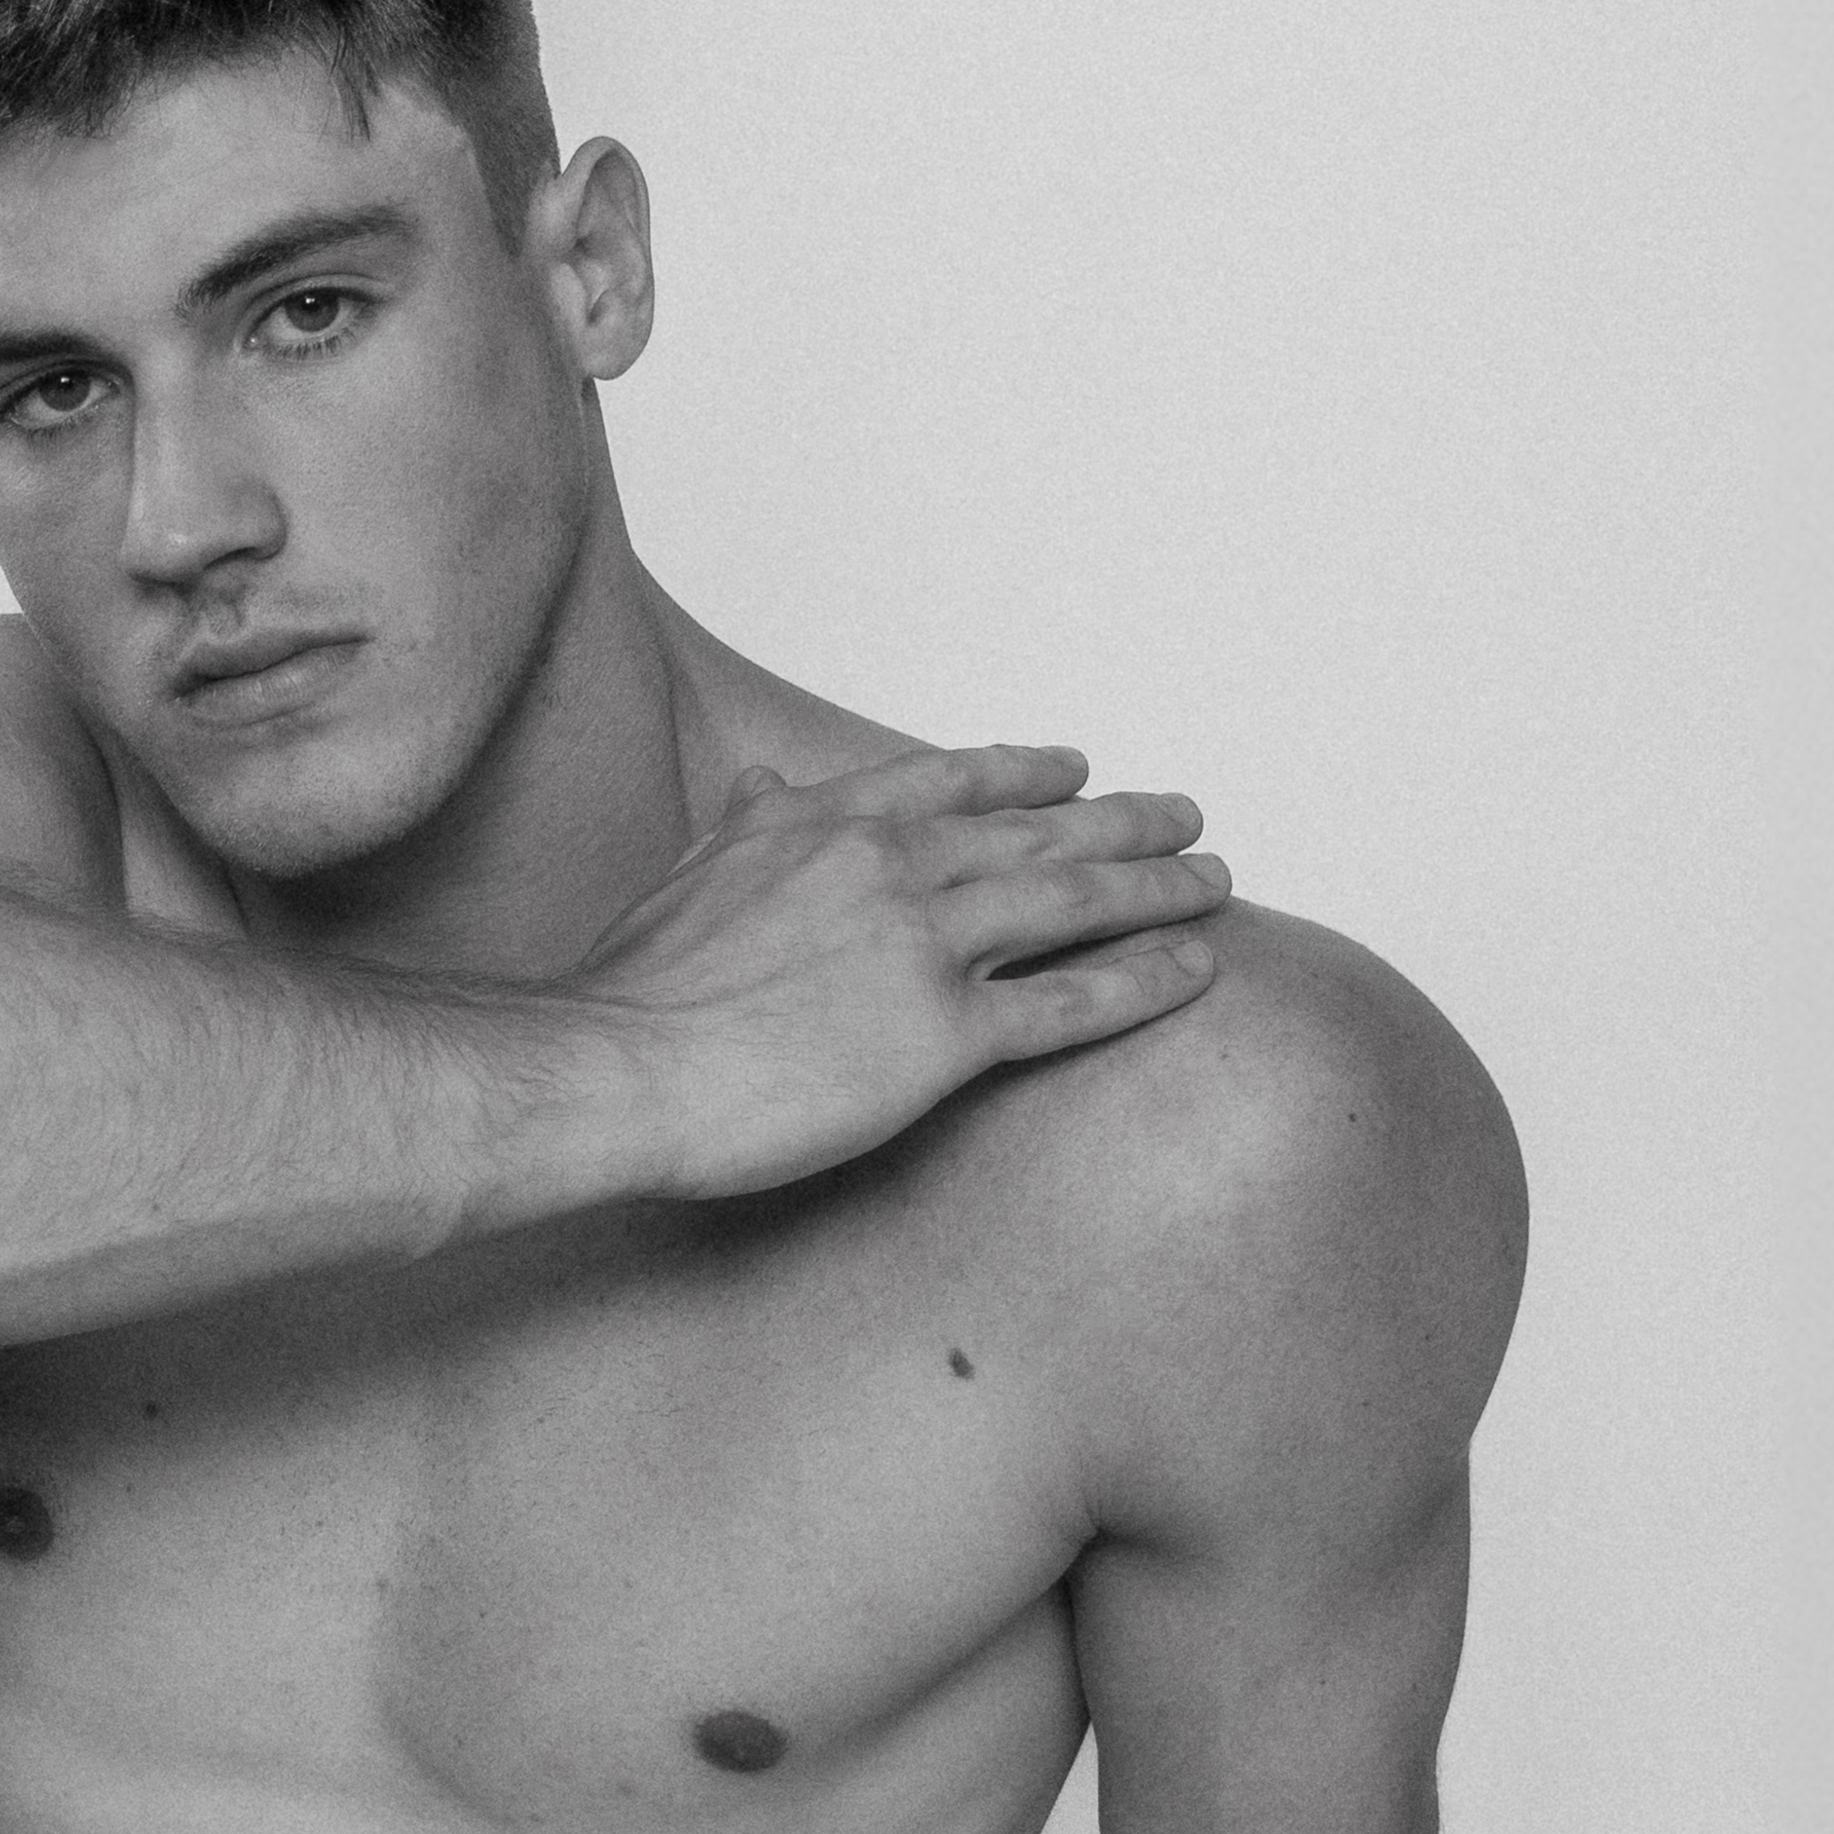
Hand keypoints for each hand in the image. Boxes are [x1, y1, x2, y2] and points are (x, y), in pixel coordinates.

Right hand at [574, 740, 1230, 1198]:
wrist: (621, 1064)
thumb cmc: (639, 985)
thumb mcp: (691, 869)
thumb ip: (748, 825)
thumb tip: (764, 780)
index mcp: (829, 821)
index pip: (954, 780)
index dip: (1028, 773)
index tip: (1077, 768)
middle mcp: (892, 864)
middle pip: (1038, 831)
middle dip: (1125, 820)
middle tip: (1185, 817)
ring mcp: (925, 946)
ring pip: (1072, 899)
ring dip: (1155, 886)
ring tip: (1213, 880)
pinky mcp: (944, 1036)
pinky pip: (1068, 999)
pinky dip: (1142, 979)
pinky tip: (1193, 968)